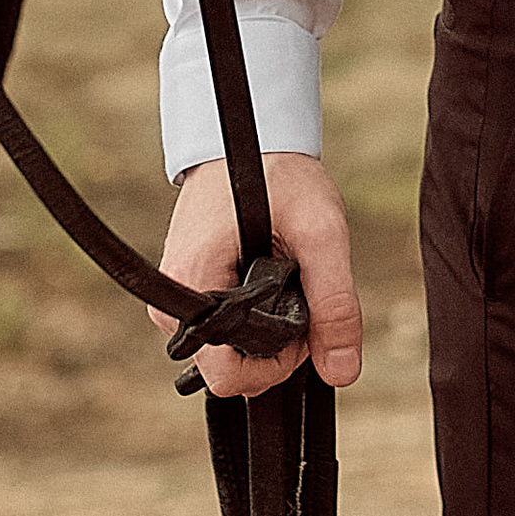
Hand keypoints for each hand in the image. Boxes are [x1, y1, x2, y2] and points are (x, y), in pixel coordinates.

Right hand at [150, 148, 363, 399]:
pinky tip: (269, 283)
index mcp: (195, 286)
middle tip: (301, 296)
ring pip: (226, 353)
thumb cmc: (280, 175)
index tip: (303, 331)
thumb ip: (335, 303)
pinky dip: (251, 321)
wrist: (253, 140)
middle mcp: (172, 301)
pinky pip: (220, 332)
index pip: (224, 375)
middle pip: (227, 368)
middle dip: (273, 350)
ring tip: (286, 280)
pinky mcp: (184, 293)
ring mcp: (174, 298)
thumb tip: (342, 371)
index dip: (274, 367)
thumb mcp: (321, 232)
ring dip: (263, 335)